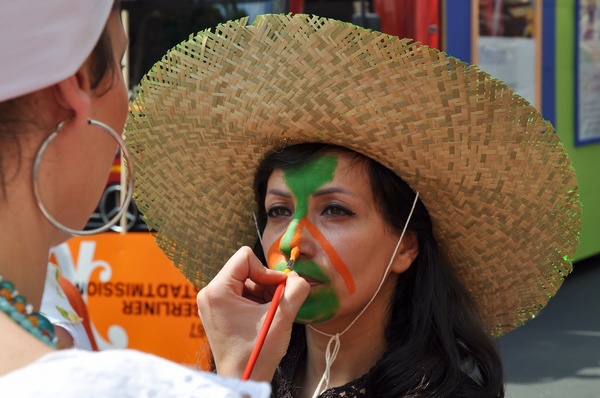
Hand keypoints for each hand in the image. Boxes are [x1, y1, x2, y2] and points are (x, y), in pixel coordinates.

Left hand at [197, 246, 309, 380]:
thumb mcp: (281, 318)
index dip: (266, 271)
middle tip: (276, 303)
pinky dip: (256, 301)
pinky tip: (262, 318)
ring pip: (245, 281)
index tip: (277, 290)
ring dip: (263, 293)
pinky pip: (241, 293)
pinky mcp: (218, 311)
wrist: (244, 379)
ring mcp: (212, 302)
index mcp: (217, 290)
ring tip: (269, 314)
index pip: (245, 257)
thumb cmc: (256, 353)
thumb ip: (295, 291)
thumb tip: (299, 277)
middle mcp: (209, 293)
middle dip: (265, 283)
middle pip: (245, 268)